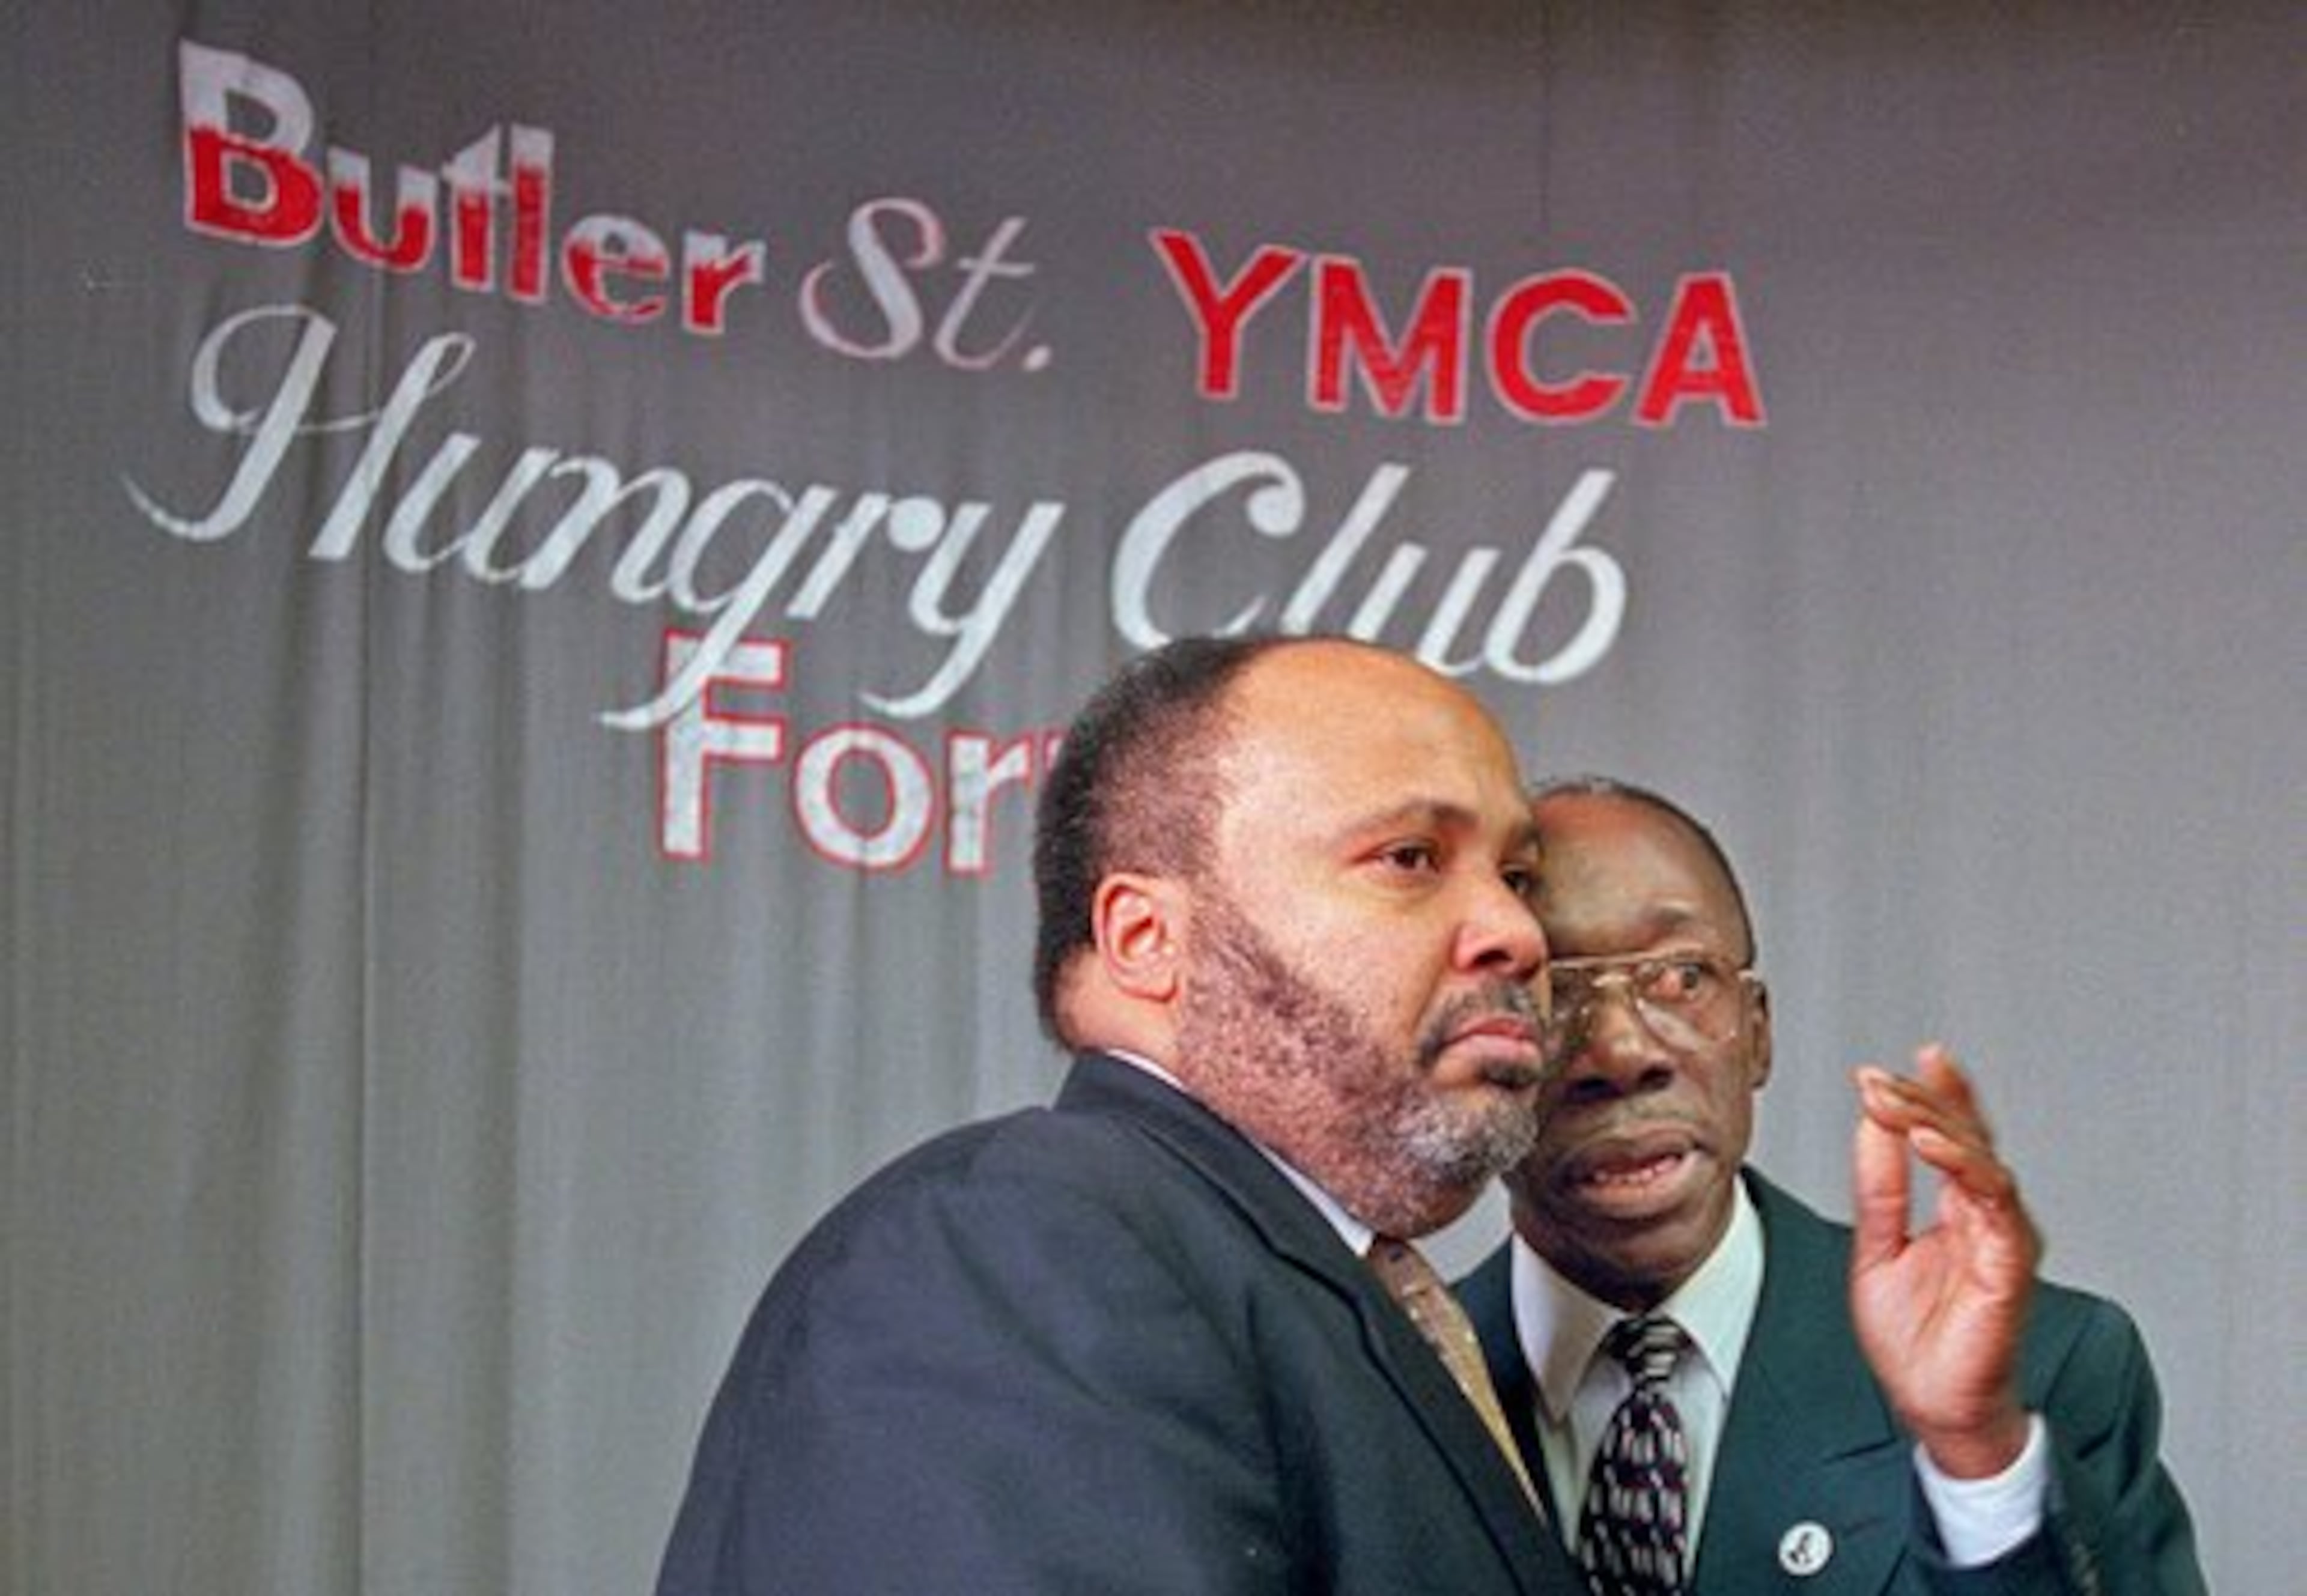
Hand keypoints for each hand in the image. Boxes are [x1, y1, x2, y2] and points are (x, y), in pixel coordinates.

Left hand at [1848, 1044, 2039, 1477]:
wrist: (1932, 1405)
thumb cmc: (1915, 1340)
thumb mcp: (1877, 1248)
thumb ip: (1879, 1188)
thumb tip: (1871, 1123)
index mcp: (1958, 1210)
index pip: (1951, 1136)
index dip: (1934, 1094)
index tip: (1898, 1062)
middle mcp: (1986, 1217)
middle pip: (1966, 1137)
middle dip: (1922, 1100)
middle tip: (1879, 1078)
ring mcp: (2002, 1237)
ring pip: (1981, 1160)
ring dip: (1937, 1124)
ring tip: (1897, 1103)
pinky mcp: (2009, 1264)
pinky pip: (1993, 1203)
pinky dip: (1963, 1167)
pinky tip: (1930, 1144)